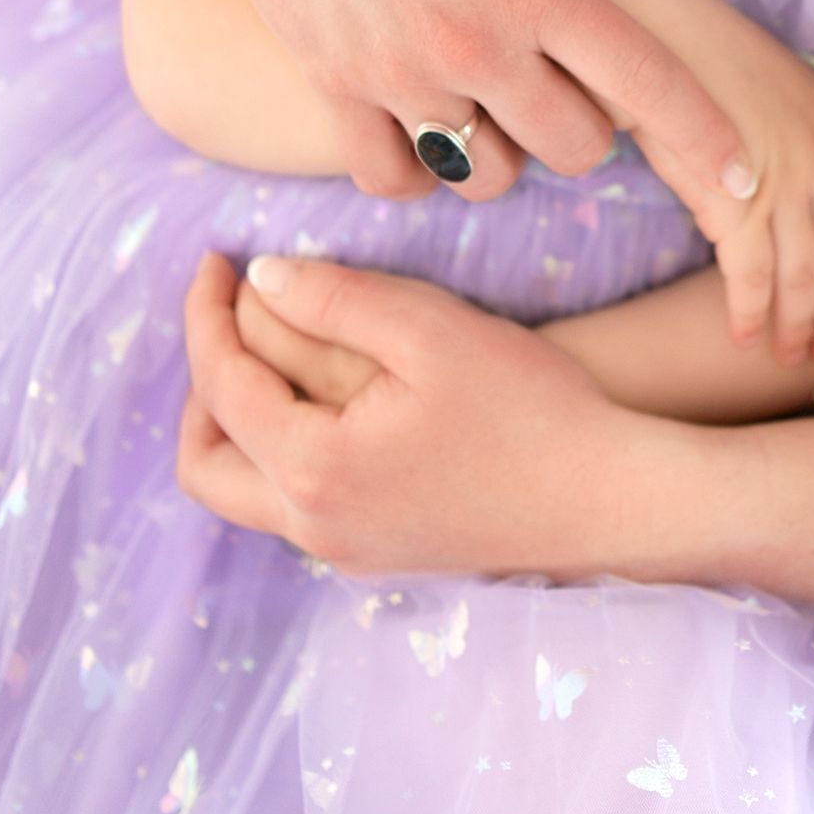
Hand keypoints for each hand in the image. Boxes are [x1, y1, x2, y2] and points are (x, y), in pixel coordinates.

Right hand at [79, 0, 754, 215]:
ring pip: (487, 179)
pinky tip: (417, 133)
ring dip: (499, 157)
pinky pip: (396, 183)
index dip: (706, 135)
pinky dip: (414, 172)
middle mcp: (479, 42)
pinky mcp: (335, 90)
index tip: (744, 174)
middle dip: (583, 134)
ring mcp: (403, 74)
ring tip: (484, 112)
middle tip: (559, 94)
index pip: (647, 82)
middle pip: (575, 150)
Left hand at [176, 249, 813, 602]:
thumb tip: (259, 278)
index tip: (216, 257)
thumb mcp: (431, 329)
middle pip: (205, 464)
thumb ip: (333, 297)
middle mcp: (314, 526)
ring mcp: (346, 550)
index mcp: (313, 469)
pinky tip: (327, 401)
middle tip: (225, 316)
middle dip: (201, 382)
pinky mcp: (380, 555)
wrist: (612, 500)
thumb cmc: (532, 408)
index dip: (205, 311)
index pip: (220, 383)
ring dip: (238, 422)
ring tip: (269, 353)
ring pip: (245, 493)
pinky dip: (281, 450)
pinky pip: (293, 506)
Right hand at [588, 0, 813, 361]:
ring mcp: (780, 182)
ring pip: (803, 275)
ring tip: (788, 355)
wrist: (648, 24)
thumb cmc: (692, 50)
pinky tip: (743, 334)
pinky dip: (752, 312)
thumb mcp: (766, 83)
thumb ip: (791, 132)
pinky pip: (752, 277)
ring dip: (798, 323)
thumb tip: (784, 175)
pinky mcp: (734, 202)